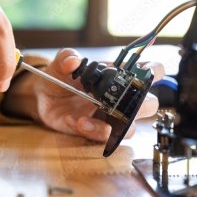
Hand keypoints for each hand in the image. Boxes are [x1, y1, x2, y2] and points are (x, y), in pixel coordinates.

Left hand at [3, 48, 164, 141]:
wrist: (42, 97)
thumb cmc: (60, 77)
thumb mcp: (60, 64)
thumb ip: (66, 59)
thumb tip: (72, 61)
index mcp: (119, 77)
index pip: (149, 72)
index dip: (155, 72)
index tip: (149, 72)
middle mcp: (120, 98)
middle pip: (149, 105)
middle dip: (142, 106)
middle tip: (124, 103)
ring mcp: (110, 117)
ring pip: (130, 128)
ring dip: (113, 125)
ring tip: (86, 119)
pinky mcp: (96, 131)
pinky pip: (104, 137)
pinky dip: (91, 131)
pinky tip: (76, 122)